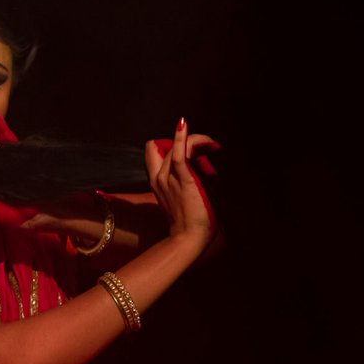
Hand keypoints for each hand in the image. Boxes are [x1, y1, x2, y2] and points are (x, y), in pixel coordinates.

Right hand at [145, 118, 218, 249]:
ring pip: (175, 148)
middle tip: (208, 148)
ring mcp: (168, 177)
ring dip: (195, 141)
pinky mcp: (183, 179)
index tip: (186, 148)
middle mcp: (159, 178)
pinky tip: (182, 125)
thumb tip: (198, 167)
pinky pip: (178, 153)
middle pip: (166, 148)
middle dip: (186, 143)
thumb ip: (181, 183)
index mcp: (156, 182)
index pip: (152, 152)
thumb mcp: (180, 199)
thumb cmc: (189, 222)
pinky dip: (181, 138)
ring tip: (211, 144)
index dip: (167, 146)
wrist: (189, 238)